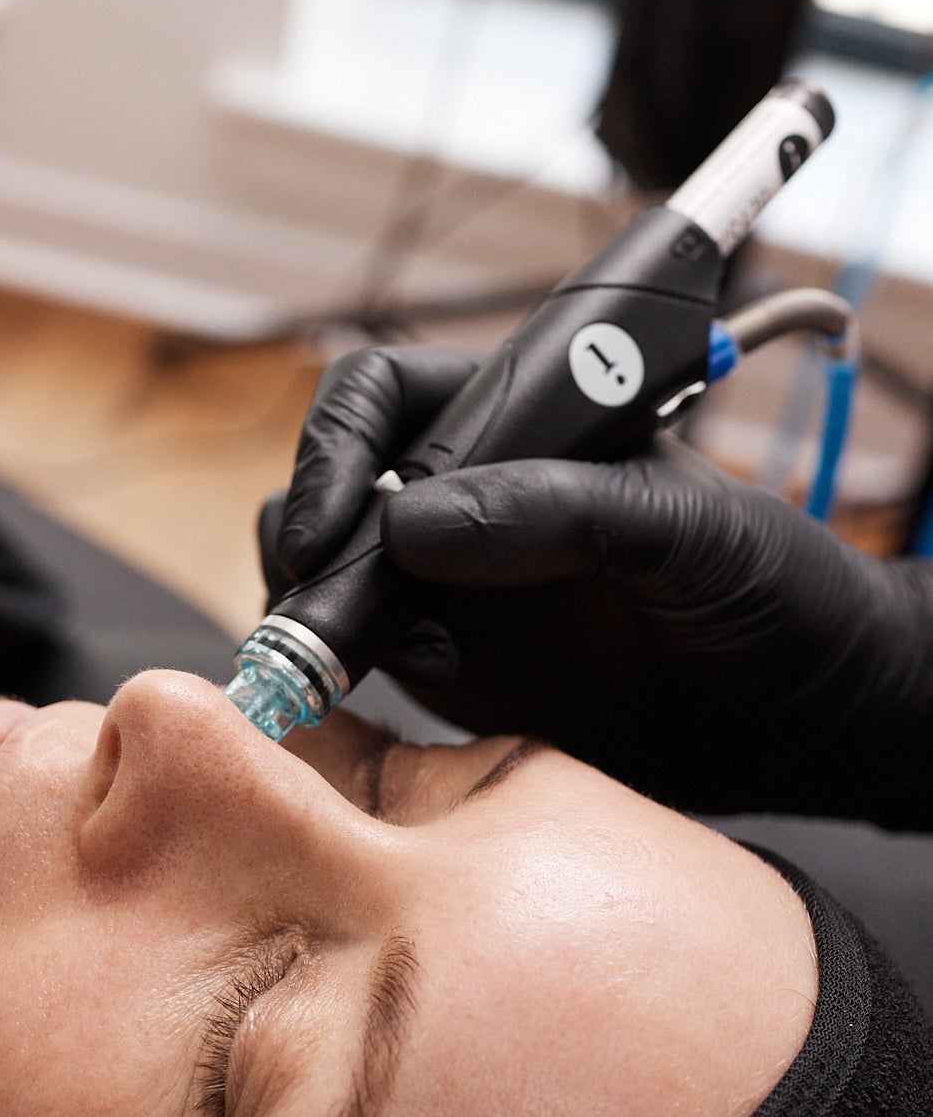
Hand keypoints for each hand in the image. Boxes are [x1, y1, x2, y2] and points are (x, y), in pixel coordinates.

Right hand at [269, 344, 932, 824]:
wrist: (809, 720)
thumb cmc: (778, 596)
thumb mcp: (690, 535)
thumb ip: (561, 512)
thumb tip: (408, 526)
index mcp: (527, 422)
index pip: (386, 396)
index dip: (336, 447)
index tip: (331, 525)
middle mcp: (469, 494)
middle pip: (331, 486)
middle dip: (306, 541)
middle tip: (321, 618)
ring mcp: (448, 585)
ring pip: (325, 575)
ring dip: (312, 612)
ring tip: (339, 665)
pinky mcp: (443, 671)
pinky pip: (353, 660)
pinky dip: (333, 678)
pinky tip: (366, 700)